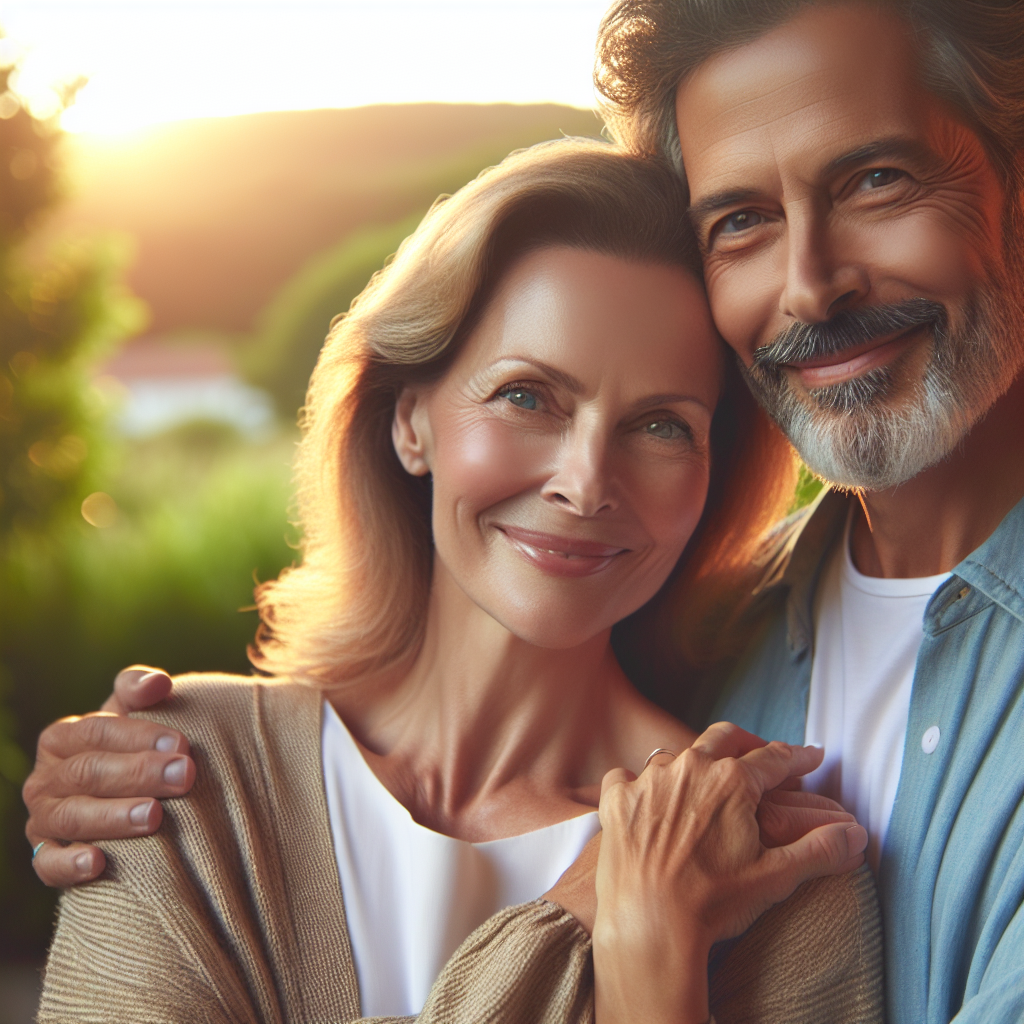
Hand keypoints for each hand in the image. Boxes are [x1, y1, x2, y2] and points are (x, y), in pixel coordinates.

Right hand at [23, 666, 194, 886]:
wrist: (126, 800)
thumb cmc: (134, 749)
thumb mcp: (134, 716)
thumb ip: (141, 691)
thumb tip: (158, 682)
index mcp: (62, 738)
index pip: (96, 731)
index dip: (139, 735)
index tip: (181, 743)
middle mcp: (46, 779)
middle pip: (88, 772)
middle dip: (139, 773)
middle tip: (184, 776)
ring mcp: (43, 820)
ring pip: (72, 817)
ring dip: (114, 817)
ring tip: (155, 815)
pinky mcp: (46, 858)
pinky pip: (49, 864)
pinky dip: (70, 865)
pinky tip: (98, 863)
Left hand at [544, 730, 854, 935]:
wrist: (648, 923)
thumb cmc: (712, 902)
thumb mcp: (774, 876)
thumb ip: (818, 849)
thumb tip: (857, 835)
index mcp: (731, 780)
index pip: (774, 759)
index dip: (798, 758)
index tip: (814, 756)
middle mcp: (688, 767)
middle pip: (724, 739)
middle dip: (748, 742)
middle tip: (762, 751)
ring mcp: (648, 778)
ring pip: (676, 756)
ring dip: (695, 763)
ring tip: (705, 777)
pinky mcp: (616, 797)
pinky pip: (629, 777)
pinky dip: (642, 785)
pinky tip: (649, 797)